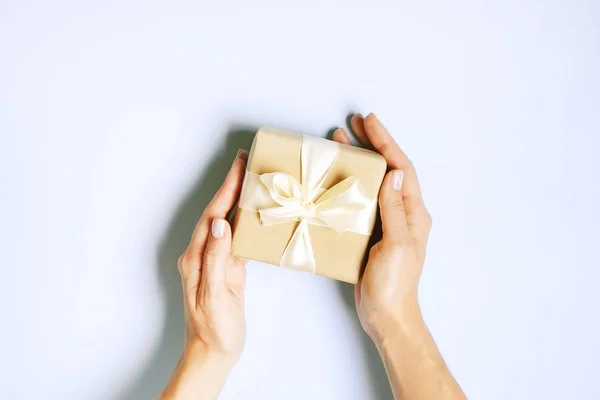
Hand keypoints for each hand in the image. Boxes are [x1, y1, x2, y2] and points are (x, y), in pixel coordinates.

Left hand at [162, 149, 247, 399]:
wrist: (213, 353)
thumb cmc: (214, 329)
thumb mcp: (216, 295)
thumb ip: (216, 259)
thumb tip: (221, 224)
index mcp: (196, 258)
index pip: (212, 215)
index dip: (226, 189)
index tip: (238, 167)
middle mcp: (202, 254)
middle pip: (217, 212)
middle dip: (230, 186)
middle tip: (245, 162)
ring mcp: (214, 261)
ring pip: (226, 221)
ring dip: (237, 200)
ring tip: (252, 180)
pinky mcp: (227, 269)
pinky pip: (235, 238)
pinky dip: (245, 221)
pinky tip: (255, 214)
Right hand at [333, 114, 431, 340]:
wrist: (386, 313)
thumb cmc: (394, 283)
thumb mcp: (396, 244)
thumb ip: (395, 209)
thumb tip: (394, 173)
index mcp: (413, 213)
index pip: (401, 169)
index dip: (386, 143)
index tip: (369, 122)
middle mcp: (402, 213)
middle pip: (387, 170)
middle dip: (372, 145)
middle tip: (352, 125)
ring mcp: (386, 223)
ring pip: (372, 183)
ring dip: (358, 162)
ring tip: (340, 144)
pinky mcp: (371, 233)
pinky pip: (361, 200)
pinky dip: (349, 185)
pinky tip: (335, 180)